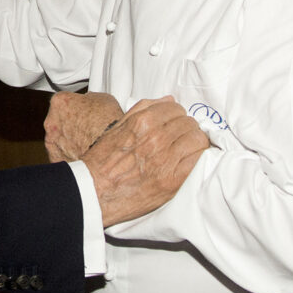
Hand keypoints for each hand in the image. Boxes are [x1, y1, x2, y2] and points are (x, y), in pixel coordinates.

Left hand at [44, 92, 123, 161]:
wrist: (108, 151)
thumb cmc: (106, 125)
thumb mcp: (103, 100)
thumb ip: (90, 99)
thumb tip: (92, 101)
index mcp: (60, 102)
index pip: (65, 100)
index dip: (76, 106)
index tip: (84, 110)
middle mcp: (51, 122)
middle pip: (59, 120)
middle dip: (71, 123)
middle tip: (87, 127)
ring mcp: (51, 142)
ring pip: (59, 139)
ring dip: (70, 140)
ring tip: (88, 142)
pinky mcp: (56, 159)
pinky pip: (61, 155)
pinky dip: (70, 155)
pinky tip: (84, 153)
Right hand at [82, 97, 208, 226]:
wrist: (94, 192)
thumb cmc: (103, 161)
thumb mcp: (118, 126)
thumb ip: (143, 109)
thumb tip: (168, 100)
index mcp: (143, 122)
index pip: (176, 108)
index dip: (177, 116)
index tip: (175, 125)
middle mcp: (156, 137)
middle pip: (189, 123)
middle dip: (187, 129)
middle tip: (181, 138)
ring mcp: (165, 159)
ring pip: (198, 140)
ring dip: (195, 143)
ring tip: (188, 150)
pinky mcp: (172, 180)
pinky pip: (198, 161)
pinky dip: (199, 159)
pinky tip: (192, 161)